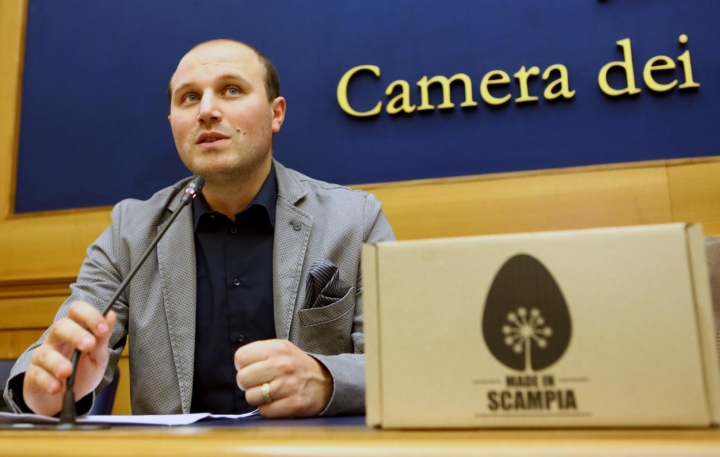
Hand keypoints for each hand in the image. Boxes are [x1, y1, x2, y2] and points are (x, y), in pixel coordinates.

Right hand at [23, 301, 115, 415]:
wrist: (63, 399)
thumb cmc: (81, 373)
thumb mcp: (98, 357)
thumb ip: (103, 339)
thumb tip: (111, 315)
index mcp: (75, 330)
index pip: (77, 311)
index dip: (90, 315)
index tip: (103, 329)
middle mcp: (56, 340)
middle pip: (60, 326)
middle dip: (75, 334)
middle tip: (89, 345)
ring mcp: (42, 357)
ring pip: (45, 353)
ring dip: (57, 362)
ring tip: (67, 372)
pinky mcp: (33, 375)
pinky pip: (36, 375)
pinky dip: (47, 381)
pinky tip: (56, 387)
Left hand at [234, 340, 332, 417]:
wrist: (326, 382)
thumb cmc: (297, 366)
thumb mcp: (282, 349)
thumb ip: (260, 353)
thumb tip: (239, 366)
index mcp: (277, 348)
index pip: (240, 357)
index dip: (243, 366)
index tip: (252, 369)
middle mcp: (282, 365)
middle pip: (242, 378)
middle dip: (248, 384)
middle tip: (260, 383)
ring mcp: (288, 385)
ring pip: (251, 397)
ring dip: (258, 398)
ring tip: (271, 392)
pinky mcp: (294, 404)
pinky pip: (264, 411)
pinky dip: (269, 409)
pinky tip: (279, 401)